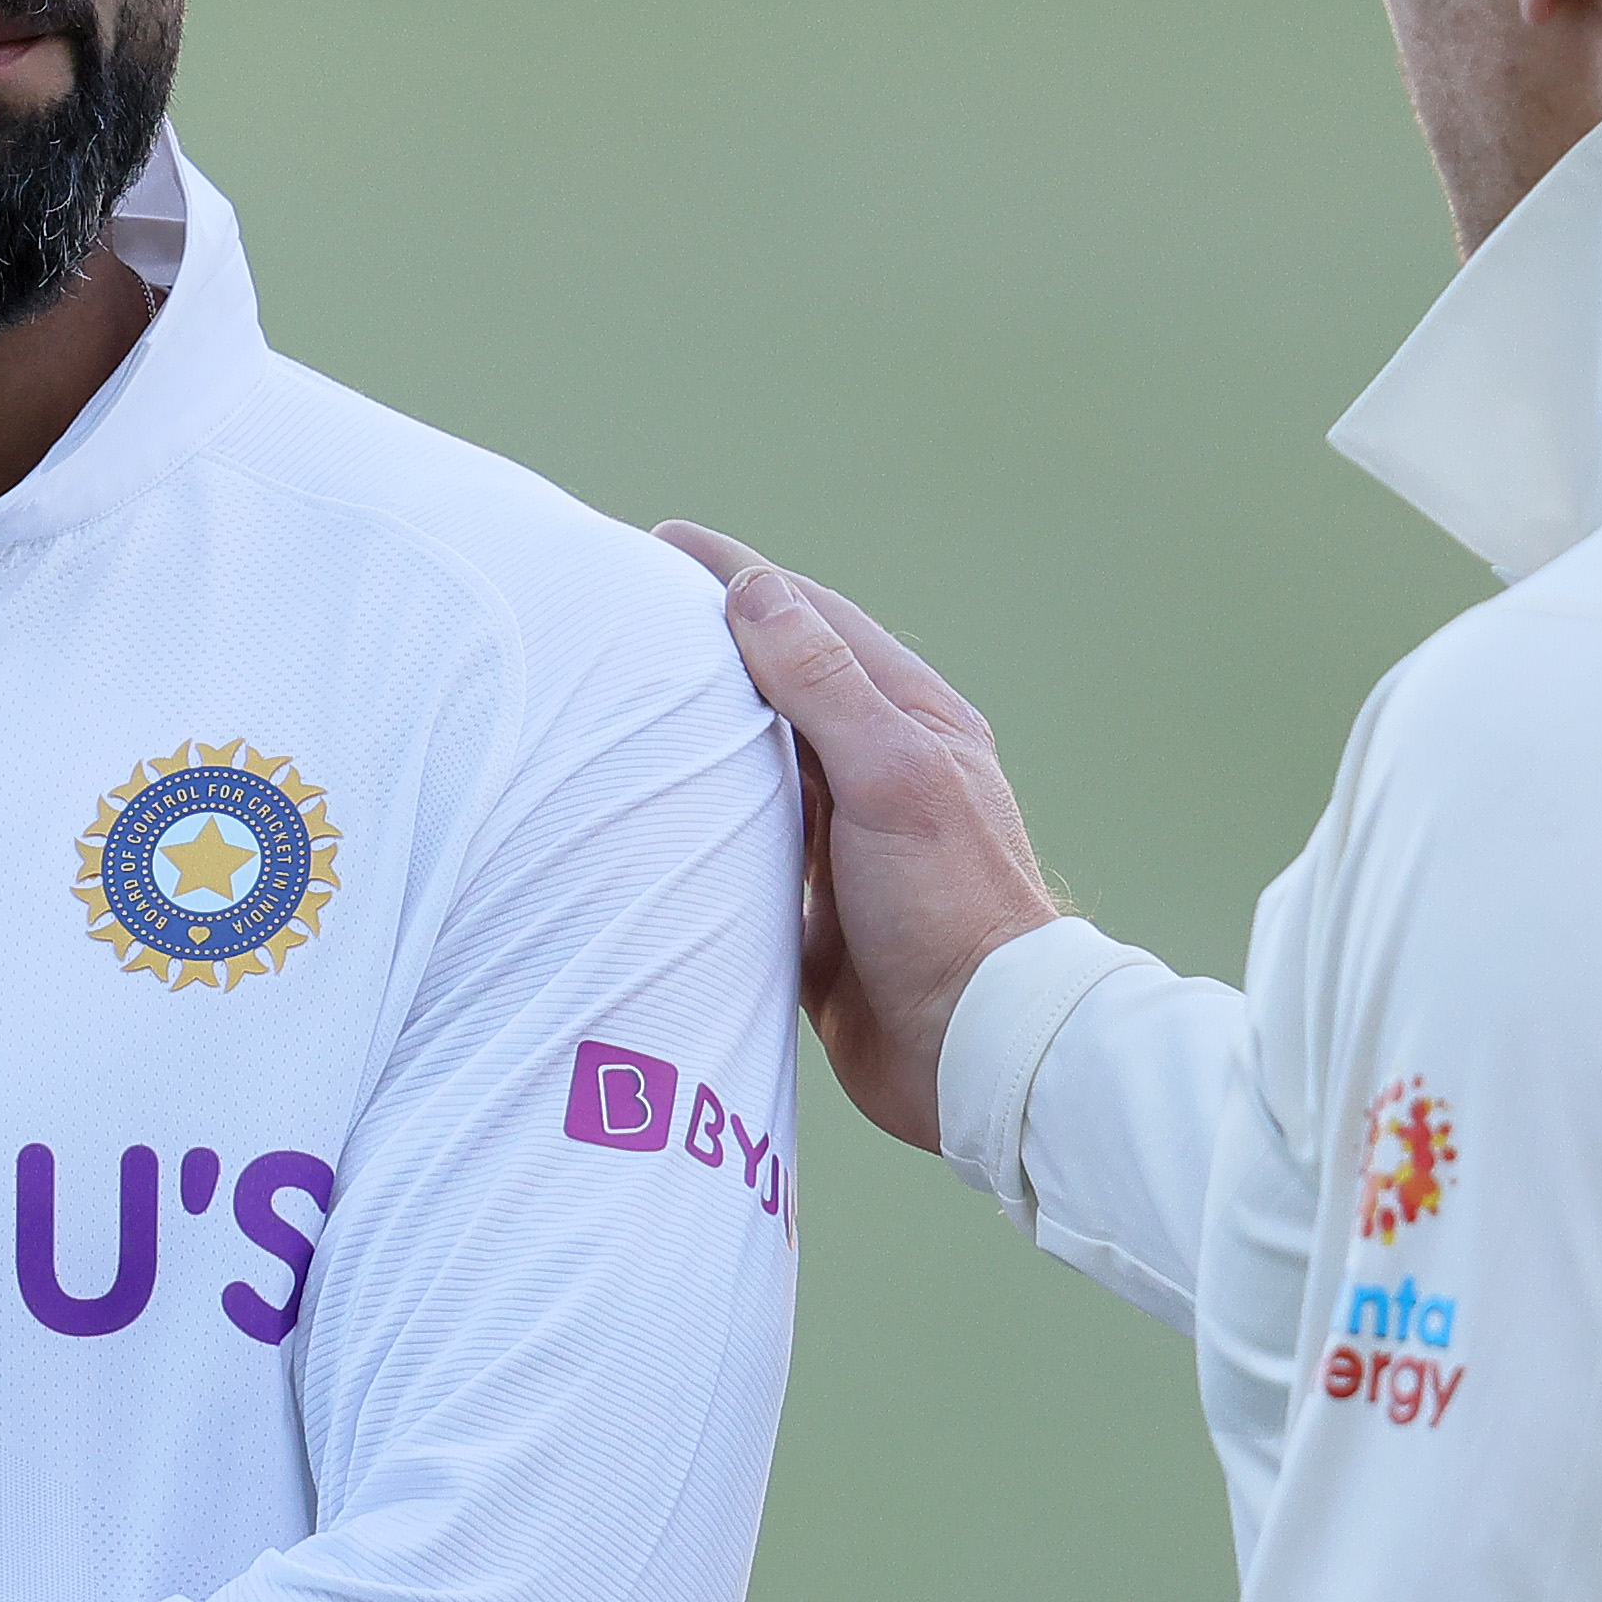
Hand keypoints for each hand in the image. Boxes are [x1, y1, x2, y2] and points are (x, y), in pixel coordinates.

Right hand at [656, 524, 1059, 1149]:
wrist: (977, 1056)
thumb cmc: (949, 910)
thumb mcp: (891, 778)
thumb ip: (824, 686)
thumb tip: (755, 592)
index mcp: (912, 722)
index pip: (812, 620)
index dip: (737, 577)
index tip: (662, 545)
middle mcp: (881, 772)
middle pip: (781, 685)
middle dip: (709, 643)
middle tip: (627, 613)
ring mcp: (849, 843)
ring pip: (760, 765)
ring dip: (700, 732)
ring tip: (624, 700)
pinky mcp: (817, 912)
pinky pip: (746, 847)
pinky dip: (702, 823)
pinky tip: (653, 819)